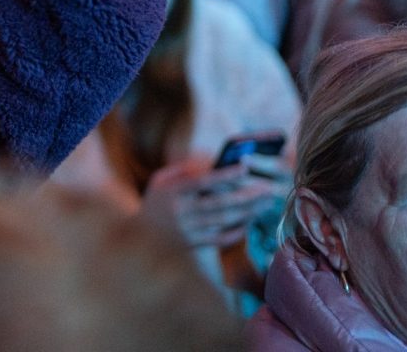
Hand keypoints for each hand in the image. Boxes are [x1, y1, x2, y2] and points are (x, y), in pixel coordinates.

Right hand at [140, 159, 279, 248]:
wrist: (139, 237)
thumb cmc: (154, 203)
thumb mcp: (159, 181)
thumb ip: (182, 170)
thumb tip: (210, 162)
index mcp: (172, 192)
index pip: (202, 181)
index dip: (224, 175)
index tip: (244, 167)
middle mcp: (180, 212)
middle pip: (219, 203)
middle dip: (246, 196)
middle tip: (267, 190)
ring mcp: (187, 230)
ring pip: (223, 221)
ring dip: (247, 212)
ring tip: (265, 204)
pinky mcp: (193, 245)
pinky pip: (220, 239)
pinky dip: (236, 232)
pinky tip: (249, 222)